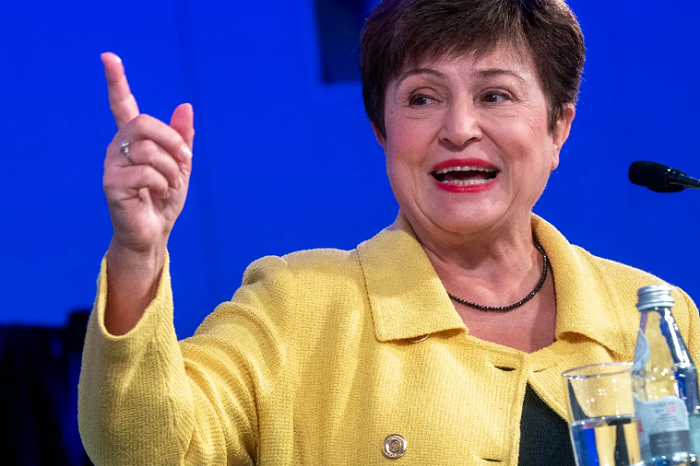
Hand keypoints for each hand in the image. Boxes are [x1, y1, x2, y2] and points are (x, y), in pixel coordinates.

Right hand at [102, 52, 193, 256]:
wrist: (153, 232)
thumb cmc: (163, 199)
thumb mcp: (180, 166)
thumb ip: (181, 138)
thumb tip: (185, 106)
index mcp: (135, 140)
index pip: (122, 105)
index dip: (116, 81)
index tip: (108, 57)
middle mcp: (119, 147)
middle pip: (143, 123)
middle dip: (172, 141)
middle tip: (184, 163)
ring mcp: (112, 165)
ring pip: (149, 150)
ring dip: (171, 170)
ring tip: (169, 186)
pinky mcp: (112, 184)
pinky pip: (145, 172)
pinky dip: (162, 184)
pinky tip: (157, 194)